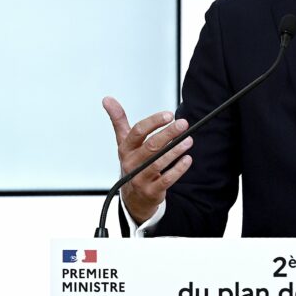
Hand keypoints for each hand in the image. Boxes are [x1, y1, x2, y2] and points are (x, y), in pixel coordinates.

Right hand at [102, 96, 193, 222]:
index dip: (154, 122)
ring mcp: (140, 178)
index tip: (169, 115)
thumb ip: (118, 120)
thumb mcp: (123, 142)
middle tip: (183, 124)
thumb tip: (107, 99)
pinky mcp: (151, 191)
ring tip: (188, 140)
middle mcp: (131, 163)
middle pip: (150, 146)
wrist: (133, 196)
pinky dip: (178, 169)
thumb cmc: (132, 164)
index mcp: (125, 148)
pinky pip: (166, 179)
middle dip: (168, 133)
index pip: (138, 132)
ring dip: (175, 150)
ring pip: (159, 162)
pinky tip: (187, 159)